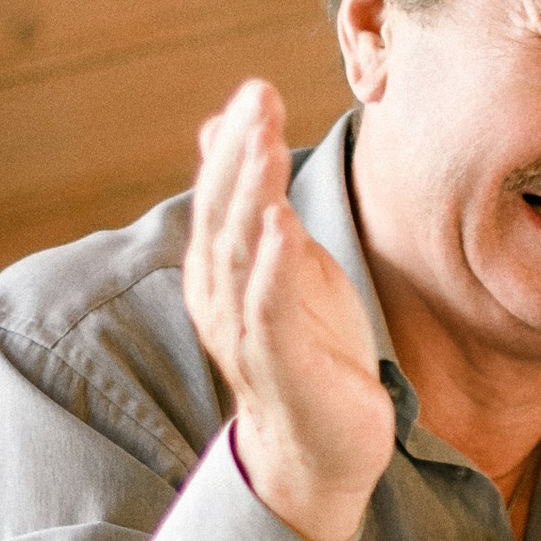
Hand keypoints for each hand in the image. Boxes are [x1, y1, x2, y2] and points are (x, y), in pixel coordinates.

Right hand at [183, 83, 395, 540]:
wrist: (320, 450)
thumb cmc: (308, 352)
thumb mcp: (284, 263)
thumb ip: (258, 203)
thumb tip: (228, 128)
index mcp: (220, 268)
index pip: (220, 193)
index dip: (234, 142)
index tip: (257, 90)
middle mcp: (220, 295)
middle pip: (223, 212)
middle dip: (239, 154)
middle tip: (258, 98)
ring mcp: (245, 332)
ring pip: (240, 253)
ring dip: (252, 196)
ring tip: (266, 144)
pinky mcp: (279, 366)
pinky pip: (268, 309)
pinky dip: (273, 266)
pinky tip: (284, 227)